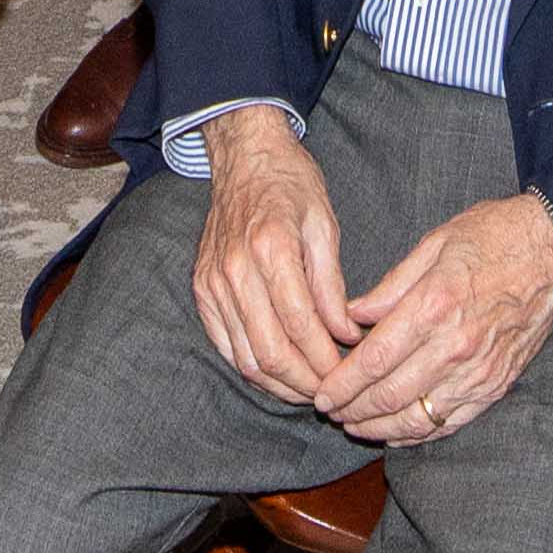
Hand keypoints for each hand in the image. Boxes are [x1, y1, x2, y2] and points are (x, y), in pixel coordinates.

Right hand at [188, 106, 360, 402]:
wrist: (244, 159)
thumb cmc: (290, 185)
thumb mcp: (324, 225)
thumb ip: (332, 285)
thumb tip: (347, 335)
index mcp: (270, 248)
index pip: (300, 326)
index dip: (326, 360)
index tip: (350, 374)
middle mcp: (235, 270)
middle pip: (270, 352)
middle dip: (306, 383)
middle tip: (334, 393)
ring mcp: (213, 283)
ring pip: (245, 358)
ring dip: (281, 384)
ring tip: (311, 390)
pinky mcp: (202, 290)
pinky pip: (225, 346)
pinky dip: (253, 368)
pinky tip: (280, 375)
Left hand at [310, 190, 552, 445]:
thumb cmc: (494, 237)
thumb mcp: (435, 244)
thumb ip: (390, 287)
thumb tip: (352, 315)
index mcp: (435, 304)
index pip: (375, 359)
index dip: (342, 383)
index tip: (322, 393)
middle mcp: (457, 344)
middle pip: (391, 394)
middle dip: (352, 410)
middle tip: (330, 412)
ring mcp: (479, 370)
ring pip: (419, 417)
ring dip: (381, 428)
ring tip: (355, 425)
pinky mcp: (497, 384)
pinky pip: (452, 421)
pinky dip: (421, 432)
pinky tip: (398, 432)